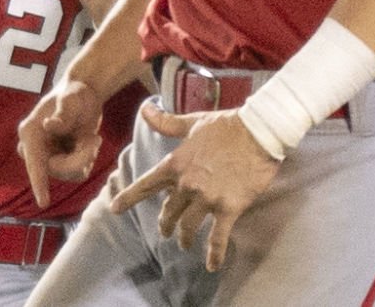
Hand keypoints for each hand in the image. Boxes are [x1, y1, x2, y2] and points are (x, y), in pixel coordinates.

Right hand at [17, 77, 106, 207]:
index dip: (39, 183)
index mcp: (30, 132)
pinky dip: (88, 159)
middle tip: (96, 139)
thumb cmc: (74, 93)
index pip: (34, 161)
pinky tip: (88, 142)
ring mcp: (47, 158)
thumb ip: (62, 114)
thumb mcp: (71, 99)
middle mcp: (34, 148)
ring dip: (86, 157)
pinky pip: (78, 173)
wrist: (83, 94)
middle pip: (57, 170)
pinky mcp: (61, 163)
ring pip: (70, 174)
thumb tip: (49, 126)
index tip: (43, 203)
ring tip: (91, 137)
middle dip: (80, 158)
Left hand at [108, 101, 278, 271]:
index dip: (128, 198)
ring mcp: (207, 198)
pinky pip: (218, 238)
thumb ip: (167, 122)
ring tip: (184, 243)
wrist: (259, 131)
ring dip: (184, 238)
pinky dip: (214, 254)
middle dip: (165, 224)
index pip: (146, 185)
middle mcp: (187, 184)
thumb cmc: (226, 125)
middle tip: (166, 232)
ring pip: (188, 227)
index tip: (115, 209)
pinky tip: (211, 265)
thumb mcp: (193, 122)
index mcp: (176, 164)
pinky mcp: (228, 208)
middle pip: (168, 212)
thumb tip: (144, 109)